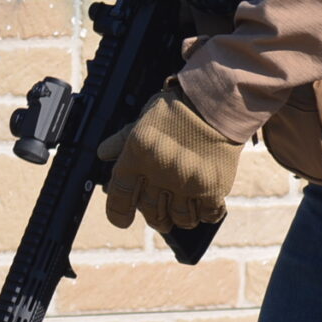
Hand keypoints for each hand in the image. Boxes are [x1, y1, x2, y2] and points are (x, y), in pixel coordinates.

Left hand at [98, 88, 241, 238]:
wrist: (218, 101)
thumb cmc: (178, 108)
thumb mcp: (145, 118)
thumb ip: (123, 139)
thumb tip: (103, 154)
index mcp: (137, 155)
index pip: (119, 197)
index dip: (118, 214)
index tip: (122, 220)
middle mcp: (160, 172)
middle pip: (152, 212)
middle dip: (154, 217)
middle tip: (159, 214)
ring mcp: (187, 182)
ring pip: (180, 219)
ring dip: (180, 218)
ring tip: (183, 210)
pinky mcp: (212, 187)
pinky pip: (207, 215)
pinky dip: (205, 213)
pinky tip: (204, 205)